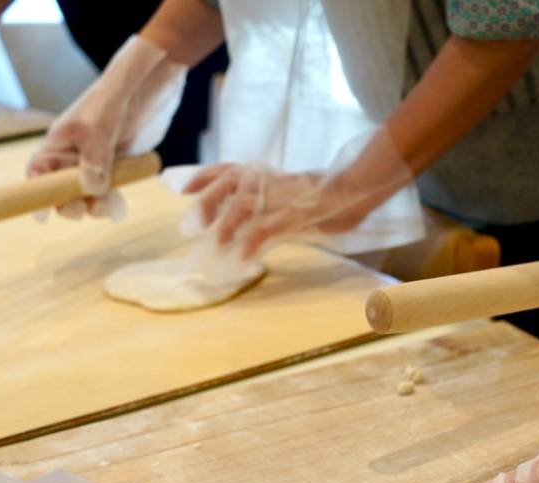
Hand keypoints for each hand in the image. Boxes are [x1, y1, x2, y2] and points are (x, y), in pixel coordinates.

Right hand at [26, 35, 185, 219]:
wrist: (144, 88)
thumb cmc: (112, 100)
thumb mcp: (98, 129)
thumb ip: (94, 160)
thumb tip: (90, 190)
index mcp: (58, 143)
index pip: (38, 171)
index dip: (37, 193)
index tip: (43, 216)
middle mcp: (72, 155)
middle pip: (62, 190)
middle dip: (72, 204)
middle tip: (86, 208)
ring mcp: (94, 162)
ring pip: (87, 195)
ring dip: (96, 205)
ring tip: (109, 206)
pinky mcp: (114, 166)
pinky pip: (108, 191)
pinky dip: (112, 200)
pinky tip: (118, 205)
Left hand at [180, 166, 379, 259]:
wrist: (355, 189)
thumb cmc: (324, 196)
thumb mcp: (289, 194)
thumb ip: (268, 202)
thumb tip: (245, 221)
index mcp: (267, 176)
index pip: (229, 169)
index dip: (205, 176)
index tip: (183, 189)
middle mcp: (270, 182)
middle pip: (230, 183)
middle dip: (208, 202)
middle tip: (194, 225)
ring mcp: (283, 197)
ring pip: (246, 205)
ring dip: (227, 225)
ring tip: (217, 244)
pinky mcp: (297, 214)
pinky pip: (269, 228)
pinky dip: (253, 242)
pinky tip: (243, 256)